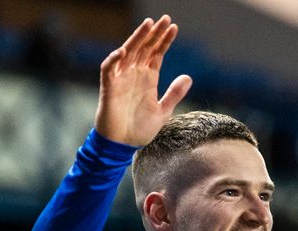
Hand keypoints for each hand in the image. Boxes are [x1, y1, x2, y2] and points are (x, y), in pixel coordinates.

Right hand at [94, 15, 191, 146]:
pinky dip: (114, 60)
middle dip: (154, 33)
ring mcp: (121, 80)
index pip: (156, 54)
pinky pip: (108, 70)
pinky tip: (123, 51)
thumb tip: (188, 77)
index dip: (164, 41)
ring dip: (137, 38)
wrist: (122, 145)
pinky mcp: (109, 89)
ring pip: (128, 53)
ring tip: (148, 24)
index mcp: (148, 79)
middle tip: (165, 18)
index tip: (174, 27)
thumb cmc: (139, 129)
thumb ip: (174, 94)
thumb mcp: (163, 111)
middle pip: (144, 48)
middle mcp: (134, 75)